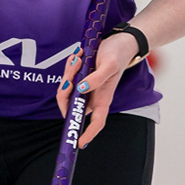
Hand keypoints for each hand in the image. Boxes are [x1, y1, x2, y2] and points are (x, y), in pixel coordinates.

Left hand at [55, 32, 141, 148]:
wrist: (119, 41)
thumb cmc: (118, 55)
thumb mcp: (109, 65)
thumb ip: (96, 78)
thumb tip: (81, 88)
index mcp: (103, 98)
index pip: (96, 122)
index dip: (88, 134)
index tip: (79, 143)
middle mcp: (93, 96)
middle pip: (71, 105)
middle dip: (65, 90)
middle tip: (72, 71)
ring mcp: (86, 87)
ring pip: (67, 90)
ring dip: (68, 73)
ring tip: (78, 58)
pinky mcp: (81, 78)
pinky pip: (68, 78)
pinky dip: (69, 67)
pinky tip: (77, 56)